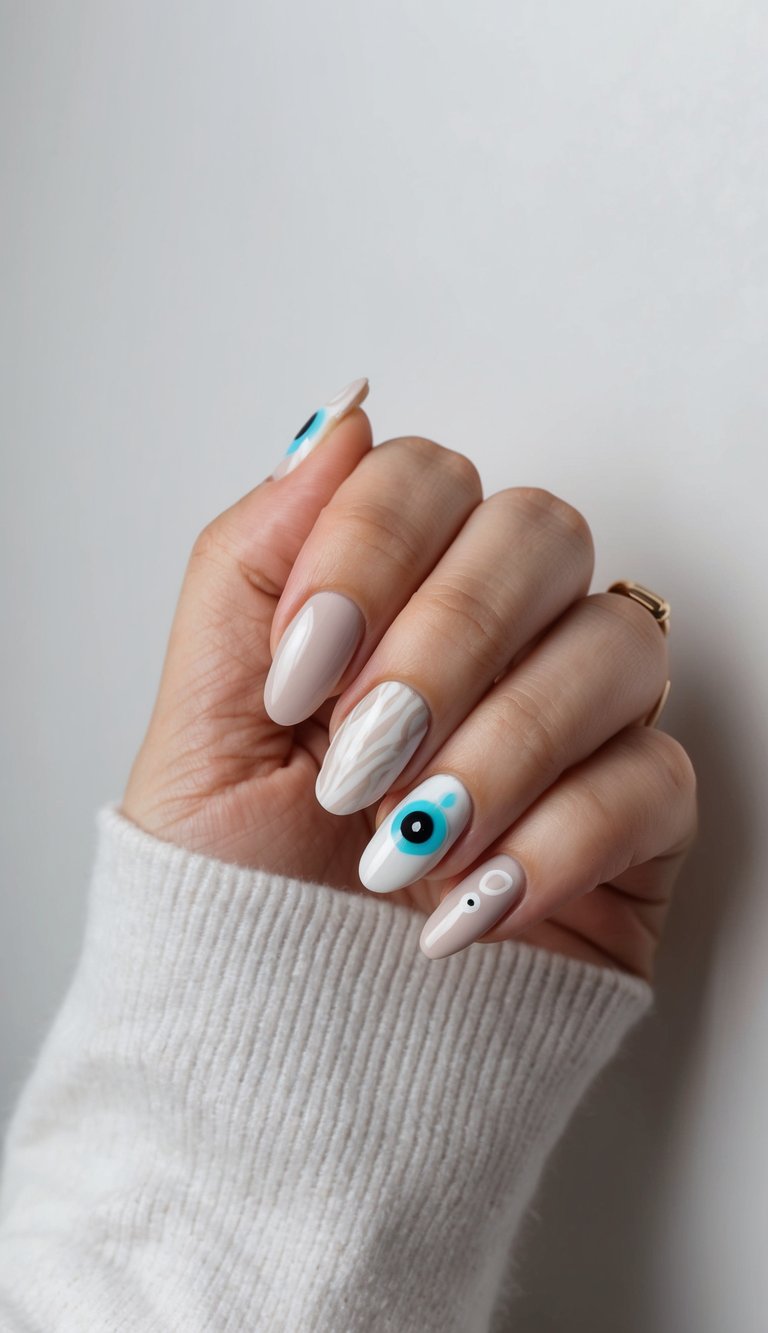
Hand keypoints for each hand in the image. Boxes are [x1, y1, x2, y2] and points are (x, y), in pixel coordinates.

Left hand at [123, 381, 696, 979]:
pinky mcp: (633, 825)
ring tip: (400, 848)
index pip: (428, 478)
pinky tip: (468, 906)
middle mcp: (490, 647)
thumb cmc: (237, 903)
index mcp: (387, 603)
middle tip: (359, 757)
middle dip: (445, 643)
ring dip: (498, 749)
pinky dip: (556, 840)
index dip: (370, 551)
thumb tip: (339, 425)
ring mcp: (571, 728)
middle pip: (540, 532)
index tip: (300, 673)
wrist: (284, 1060)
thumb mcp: (201, 727)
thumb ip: (253, 561)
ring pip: (617, 643)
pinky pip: (659, 776)